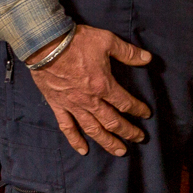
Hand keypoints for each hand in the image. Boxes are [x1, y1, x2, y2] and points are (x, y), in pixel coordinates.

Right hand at [28, 23, 154, 156]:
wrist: (45, 44)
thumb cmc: (76, 42)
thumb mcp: (107, 41)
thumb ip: (128, 52)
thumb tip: (147, 58)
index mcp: (103, 85)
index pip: (125, 103)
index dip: (138, 109)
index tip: (146, 114)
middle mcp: (90, 100)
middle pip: (112, 121)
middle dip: (128, 131)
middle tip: (139, 138)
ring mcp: (73, 105)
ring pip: (93, 129)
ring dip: (107, 141)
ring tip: (119, 151)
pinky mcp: (58, 106)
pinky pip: (67, 127)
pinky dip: (75, 140)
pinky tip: (83, 150)